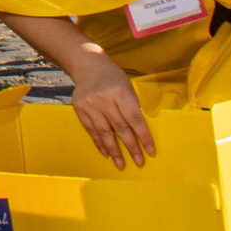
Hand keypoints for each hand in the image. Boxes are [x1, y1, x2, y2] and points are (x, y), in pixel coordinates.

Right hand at [65, 51, 154, 168]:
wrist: (88, 66)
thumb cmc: (113, 78)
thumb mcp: (128, 88)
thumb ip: (133, 108)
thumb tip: (140, 133)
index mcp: (120, 93)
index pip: (135, 119)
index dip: (144, 137)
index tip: (150, 151)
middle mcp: (105, 99)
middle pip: (120, 128)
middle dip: (131, 147)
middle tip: (138, 161)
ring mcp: (90, 104)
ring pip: (104, 132)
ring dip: (114, 150)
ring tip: (121, 164)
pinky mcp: (80, 108)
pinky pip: (91, 129)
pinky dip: (99, 142)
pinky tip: (106, 152)